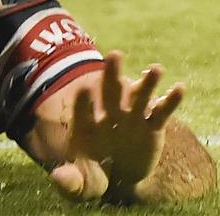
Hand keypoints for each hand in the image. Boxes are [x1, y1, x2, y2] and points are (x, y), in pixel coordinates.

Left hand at [49, 51, 184, 202]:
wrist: (116, 176)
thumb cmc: (94, 175)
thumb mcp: (82, 183)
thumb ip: (71, 181)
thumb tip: (58, 178)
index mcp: (86, 125)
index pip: (82, 110)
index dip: (84, 101)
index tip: (84, 89)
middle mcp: (109, 116)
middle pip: (109, 92)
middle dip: (111, 74)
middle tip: (114, 55)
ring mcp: (131, 119)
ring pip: (138, 97)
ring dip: (147, 82)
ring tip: (156, 69)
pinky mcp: (151, 127)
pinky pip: (162, 111)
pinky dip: (170, 100)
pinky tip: (179, 88)